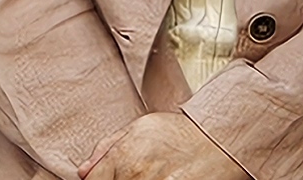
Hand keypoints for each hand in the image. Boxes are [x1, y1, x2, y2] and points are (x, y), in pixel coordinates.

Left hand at [84, 110, 243, 179]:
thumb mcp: (140, 128)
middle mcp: (137, 173)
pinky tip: (162, 179)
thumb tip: (82, 172)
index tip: (106, 179)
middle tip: (138, 174)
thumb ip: (107, 148)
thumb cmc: (179, 133)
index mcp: (125, 154)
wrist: (220, 141)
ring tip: (153, 175)